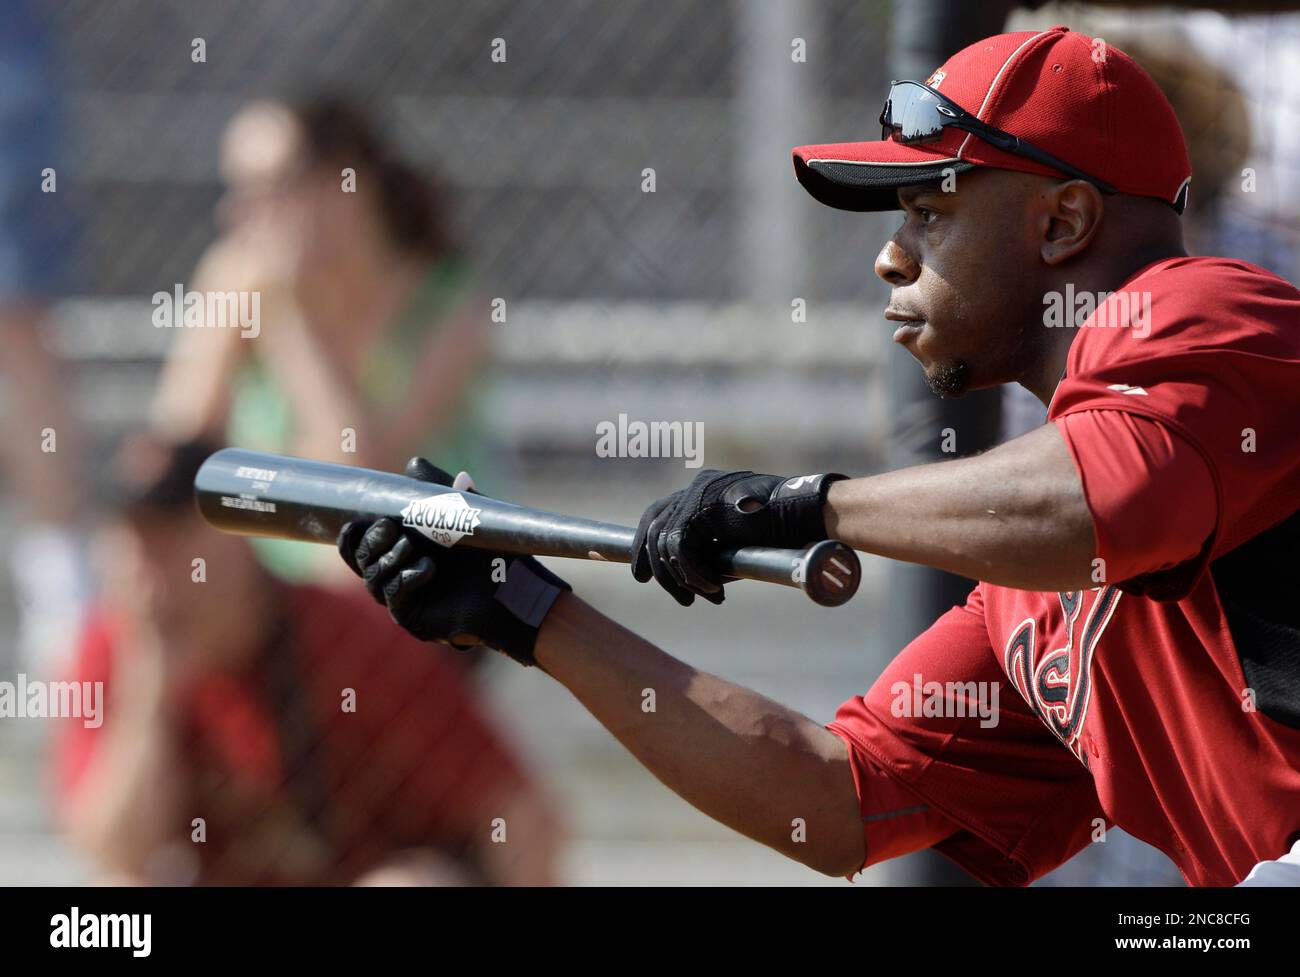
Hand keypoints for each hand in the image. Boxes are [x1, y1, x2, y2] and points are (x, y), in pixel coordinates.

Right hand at [337, 458, 570, 664]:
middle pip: (362, 561)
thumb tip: (414, 464)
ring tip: (409, 545)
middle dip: (369, 543)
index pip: (362, 546)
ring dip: (389, 559)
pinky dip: (407, 579)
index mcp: (403, 551)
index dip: (352, 536)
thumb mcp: (464, 514)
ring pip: (374, 580)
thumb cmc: (493, 553)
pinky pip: (396, 597)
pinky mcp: (415, 618)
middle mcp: (398, 576)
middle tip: (388, 527)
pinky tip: (427, 568)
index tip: (356, 521)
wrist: (516, 590)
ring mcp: (405, 599)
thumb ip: (439, 491)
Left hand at [631, 469, 845, 605]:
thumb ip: (713, 553)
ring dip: (681, 577)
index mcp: (704, 490)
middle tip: (673, 594)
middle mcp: (697, 486)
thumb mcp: (740, 542)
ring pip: (665, 541)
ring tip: (707, 595)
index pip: (660, 515)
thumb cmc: (786, 528)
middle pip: (654, 524)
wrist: (808, 514)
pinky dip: (693, 573)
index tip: (644, 575)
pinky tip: (713, 588)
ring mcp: (699, 493)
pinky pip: (680, 547)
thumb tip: (692, 582)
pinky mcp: (704, 506)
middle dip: (652, 563)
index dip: (647, 546)